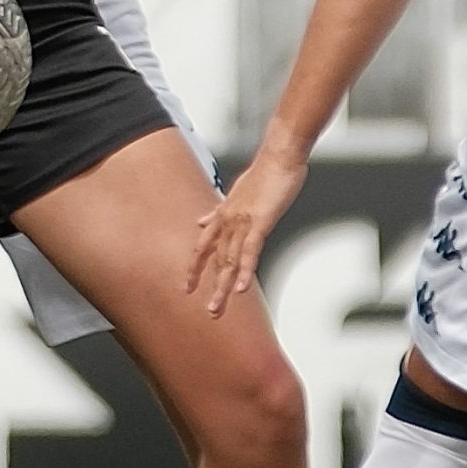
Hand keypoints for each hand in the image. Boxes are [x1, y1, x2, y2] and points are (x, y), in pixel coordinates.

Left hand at [188, 146, 310, 317]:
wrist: (279, 155)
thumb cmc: (265, 172)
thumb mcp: (236, 194)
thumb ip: (218, 211)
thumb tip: (202, 221)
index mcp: (224, 215)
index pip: (204, 247)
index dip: (195, 268)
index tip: (187, 287)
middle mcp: (228, 221)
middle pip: (215, 260)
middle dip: (210, 287)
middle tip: (208, 312)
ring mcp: (242, 222)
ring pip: (228, 260)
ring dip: (223, 287)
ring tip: (217, 309)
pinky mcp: (259, 222)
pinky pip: (249, 251)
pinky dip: (244, 271)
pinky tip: (241, 289)